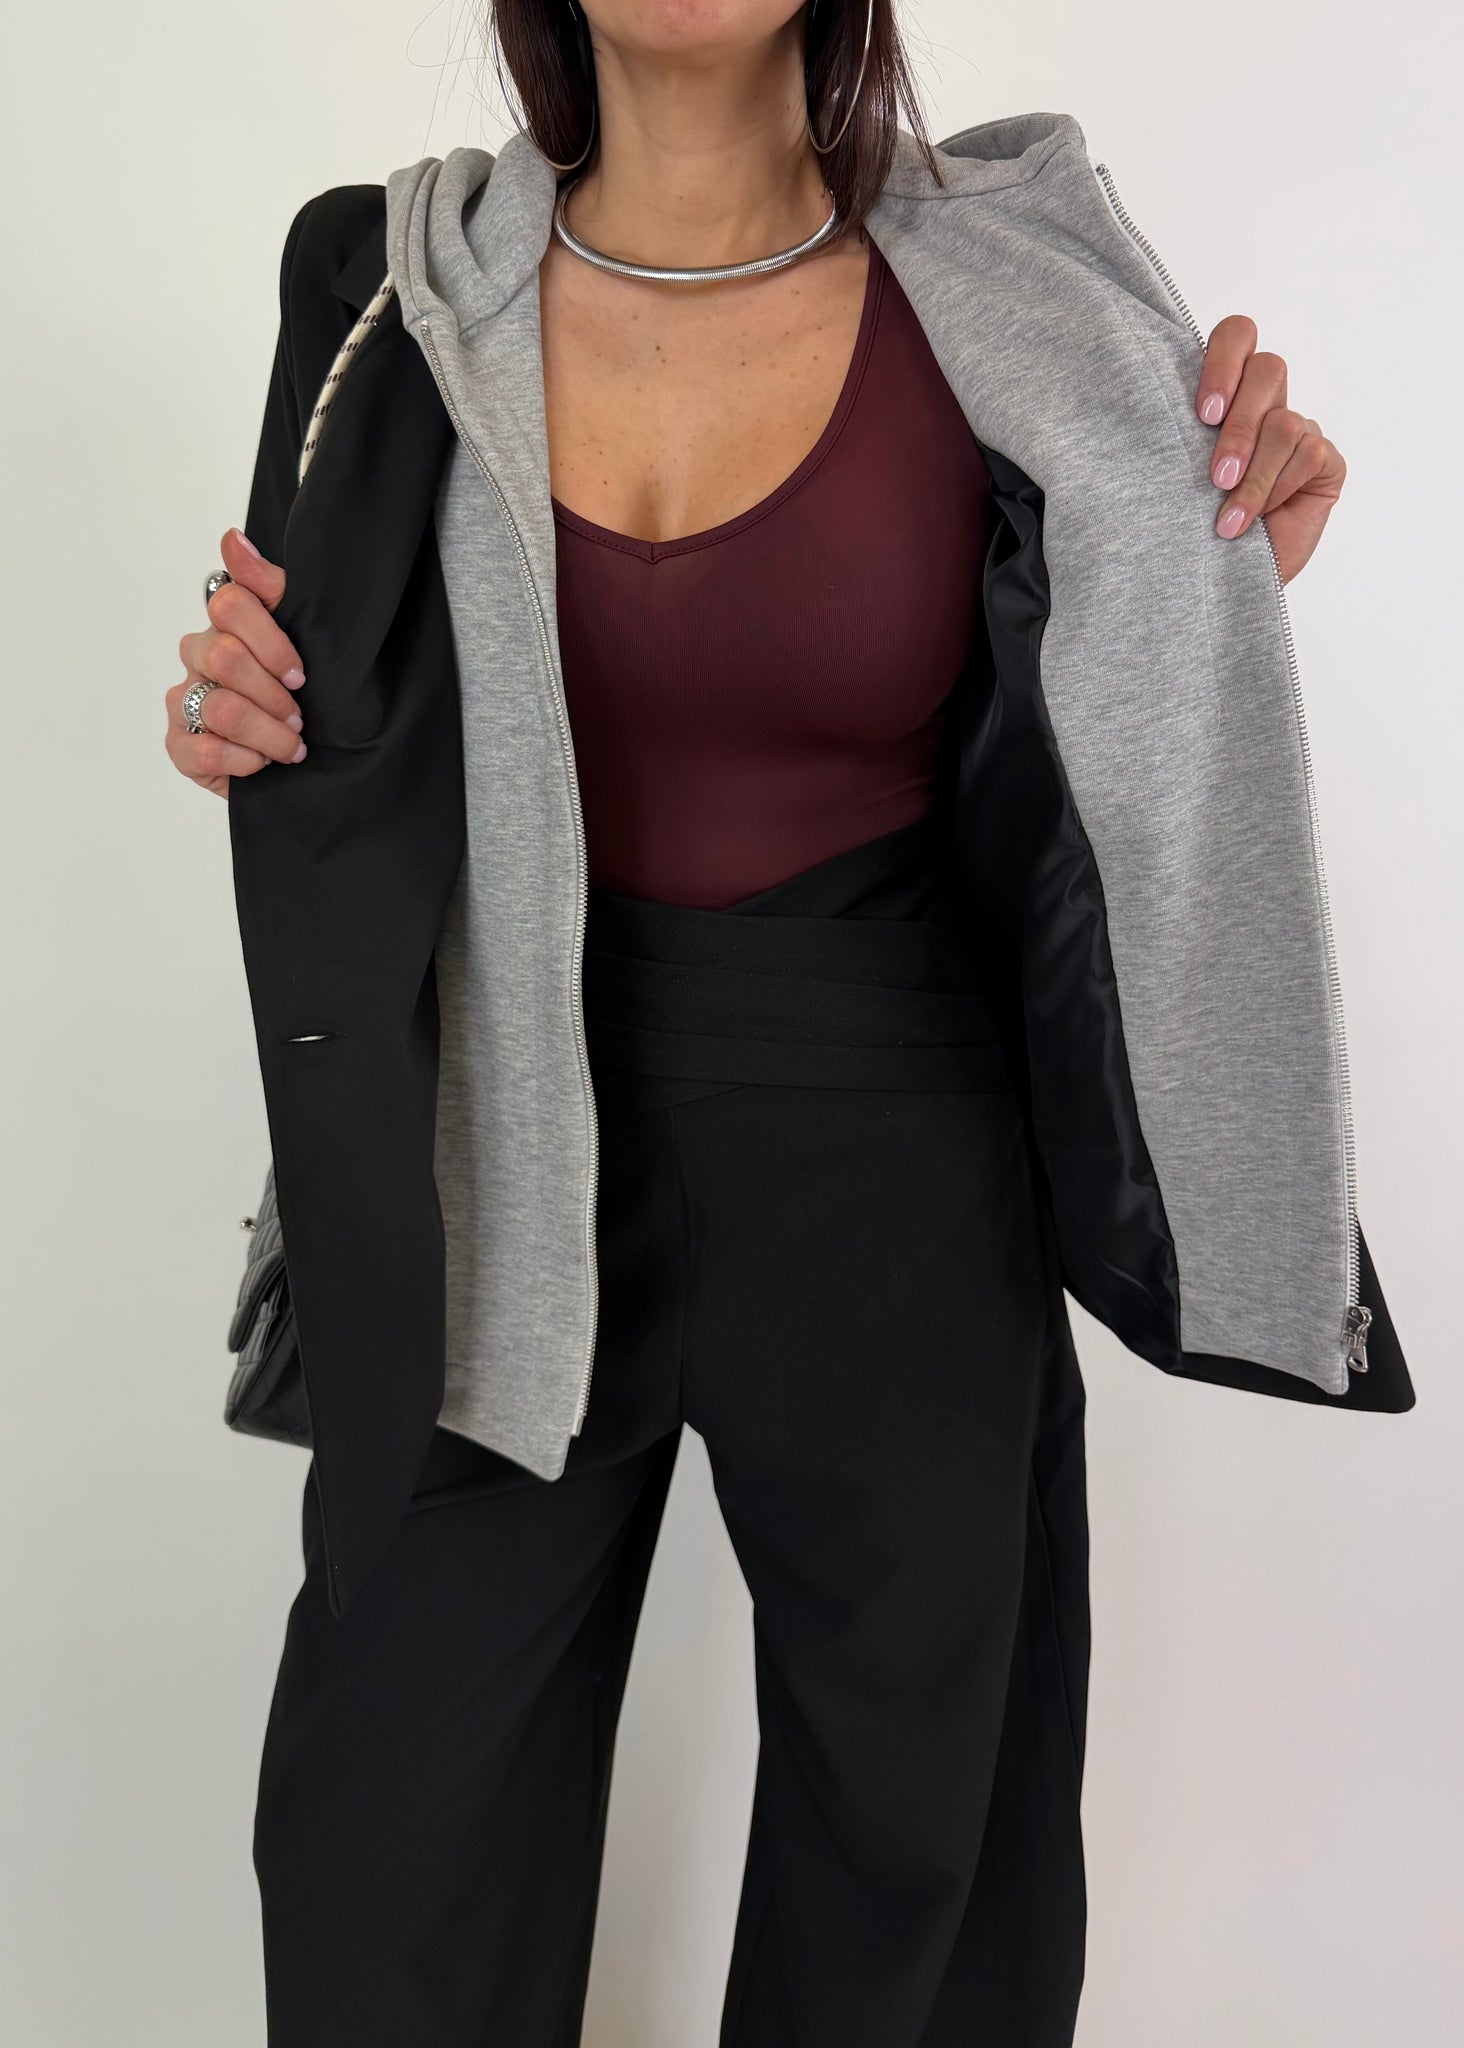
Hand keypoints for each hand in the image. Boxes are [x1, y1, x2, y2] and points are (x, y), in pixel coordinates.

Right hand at [166, 527, 307, 797]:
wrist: (304, 758)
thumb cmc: (299, 691)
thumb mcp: (303, 635)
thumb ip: (271, 587)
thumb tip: (233, 538)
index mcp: (225, 624)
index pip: (228, 604)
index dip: (269, 641)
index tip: (299, 674)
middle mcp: (198, 656)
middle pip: (224, 657)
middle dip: (272, 693)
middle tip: (298, 716)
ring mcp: (182, 701)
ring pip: (221, 708)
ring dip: (268, 733)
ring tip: (292, 747)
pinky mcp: (179, 746)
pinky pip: (203, 751)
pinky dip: (244, 761)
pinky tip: (262, 764)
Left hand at [1194, 316, 1345, 584]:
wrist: (1219, 582)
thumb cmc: (1188, 529)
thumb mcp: (1171, 476)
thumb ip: (1172, 432)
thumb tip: (1142, 402)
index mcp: (1224, 392)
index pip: (1237, 335)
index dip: (1224, 361)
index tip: (1202, 414)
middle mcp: (1264, 402)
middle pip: (1269, 369)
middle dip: (1240, 428)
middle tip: (1216, 477)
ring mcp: (1298, 429)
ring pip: (1285, 422)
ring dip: (1254, 478)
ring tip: (1228, 521)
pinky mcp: (1324, 461)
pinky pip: (1310, 454)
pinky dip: (1279, 490)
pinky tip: (1262, 521)